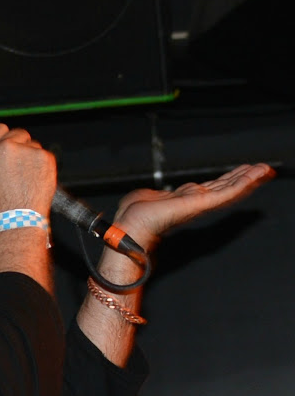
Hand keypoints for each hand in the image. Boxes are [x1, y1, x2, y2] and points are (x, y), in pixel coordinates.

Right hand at [0, 123, 56, 218]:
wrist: (18, 218)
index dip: (5, 138)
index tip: (9, 145)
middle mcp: (7, 145)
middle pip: (18, 134)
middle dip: (20, 145)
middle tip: (21, 164)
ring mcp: (28, 149)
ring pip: (33, 144)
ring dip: (31, 155)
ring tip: (28, 176)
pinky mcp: (45, 157)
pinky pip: (45, 155)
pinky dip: (43, 165)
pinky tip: (37, 179)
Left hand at [113, 163, 275, 251]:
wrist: (130, 227)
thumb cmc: (132, 216)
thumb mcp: (145, 197)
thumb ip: (154, 194)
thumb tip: (151, 194)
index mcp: (183, 200)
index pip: (211, 188)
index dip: (228, 180)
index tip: (243, 171)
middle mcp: (193, 203)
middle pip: (224, 187)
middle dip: (244, 178)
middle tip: (263, 169)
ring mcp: (198, 204)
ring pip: (228, 189)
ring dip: (248, 179)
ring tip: (265, 170)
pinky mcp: (199, 205)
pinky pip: (224, 193)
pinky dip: (241, 184)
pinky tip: (253, 177)